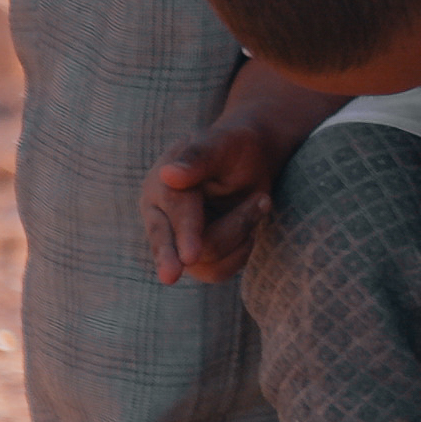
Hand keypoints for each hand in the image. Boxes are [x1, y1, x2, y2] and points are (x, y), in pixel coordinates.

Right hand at [143, 118, 286, 284]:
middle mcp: (160, 217)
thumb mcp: (222, 144)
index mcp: (160, 187)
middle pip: (170, 243)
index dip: (186, 231)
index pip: (174, 211)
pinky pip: (217, 271)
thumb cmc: (234, 148)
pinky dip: (241, 253)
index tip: (190, 255)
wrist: (248, 163)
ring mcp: (175, 240)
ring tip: (260, 201)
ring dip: (240, 234)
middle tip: (171, 277)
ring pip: (204, 260)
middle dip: (170, 259)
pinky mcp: (195, 258)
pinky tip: (250, 228)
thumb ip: (198, 158)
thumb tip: (169, 175)